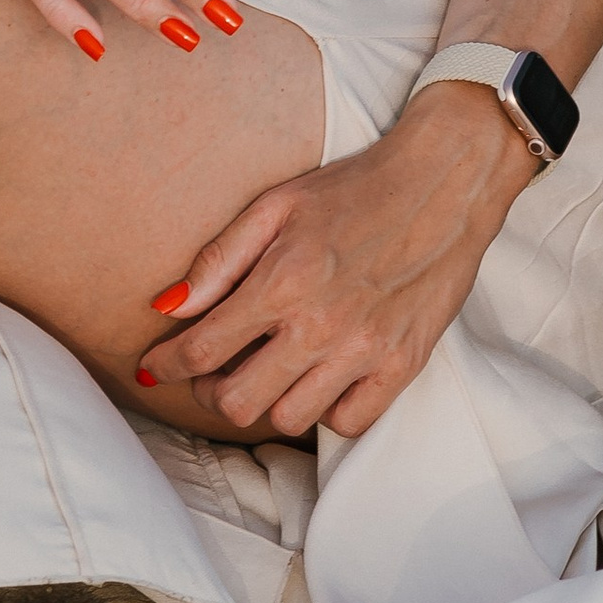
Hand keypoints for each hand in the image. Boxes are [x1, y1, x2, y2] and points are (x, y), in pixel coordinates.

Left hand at [137, 87, 537, 437]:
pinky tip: (321, 377)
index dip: (168, 364)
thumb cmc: (357, 187)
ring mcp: (365, 350)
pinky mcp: (404, 364)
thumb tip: (167, 307)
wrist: (446, 180)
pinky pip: (348, 422)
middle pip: (238, 403)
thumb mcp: (278, 204)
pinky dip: (326, 410)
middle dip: (211, 392)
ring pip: (289, 419)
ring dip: (268, 401)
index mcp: (282, 281)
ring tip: (269, 372)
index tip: (156, 366)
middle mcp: (320, 325)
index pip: (203, 349)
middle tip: (214, 371)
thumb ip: (220, 259)